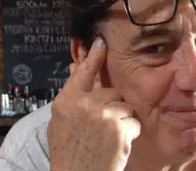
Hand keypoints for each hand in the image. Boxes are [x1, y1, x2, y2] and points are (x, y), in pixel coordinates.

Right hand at [47, 38, 140, 170]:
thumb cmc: (69, 153)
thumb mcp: (61, 123)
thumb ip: (71, 98)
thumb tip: (75, 69)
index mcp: (66, 102)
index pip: (83, 72)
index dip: (94, 56)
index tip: (102, 42)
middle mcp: (84, 104)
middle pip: (111, 91)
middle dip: (112, 106)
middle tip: (103, 127)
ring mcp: (103, 115)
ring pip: (125, 106)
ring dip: (122, 120)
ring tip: (108, 138)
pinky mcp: (120, 128)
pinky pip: (134, 121)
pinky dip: (130, 133)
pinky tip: (116, 145)